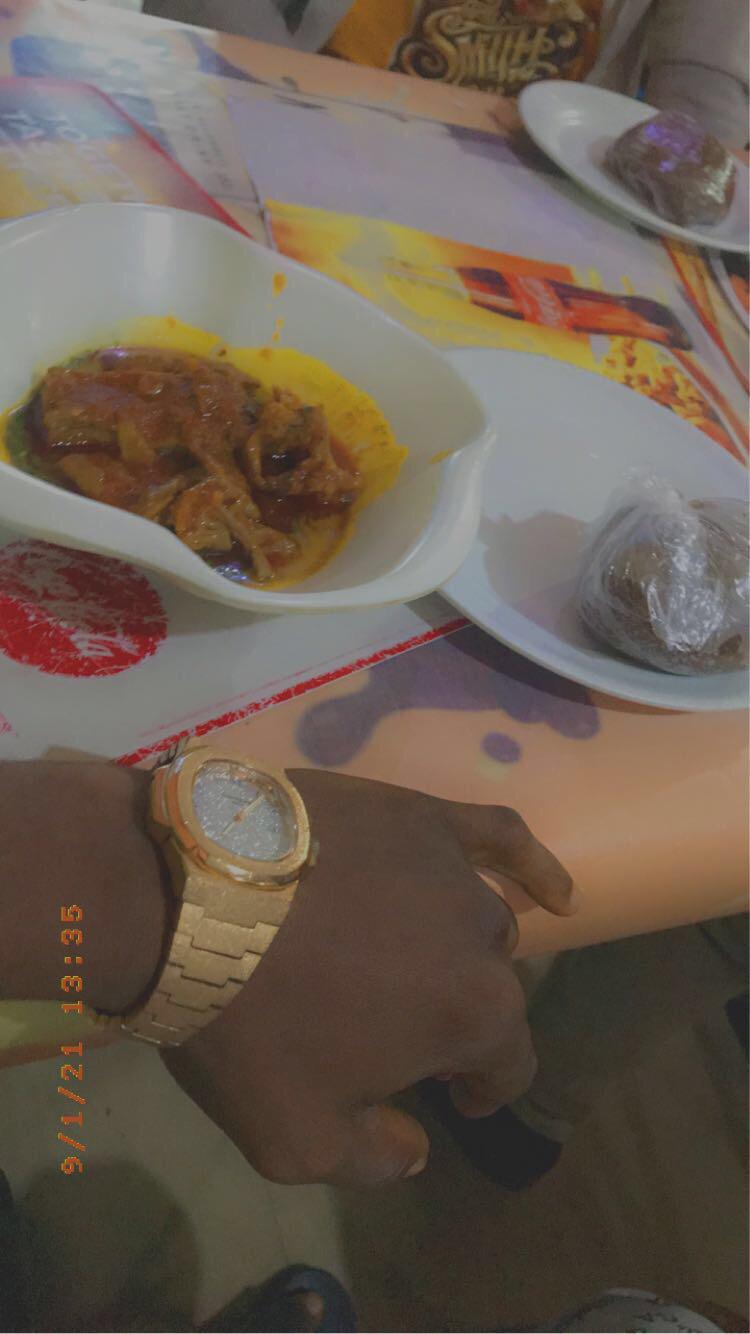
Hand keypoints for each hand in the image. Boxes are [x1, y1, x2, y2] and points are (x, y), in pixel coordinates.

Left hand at [163, 770, 575, 1186]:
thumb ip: (376, 1160)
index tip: (440, 1098)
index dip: (476, 1090)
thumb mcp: (296, 1140)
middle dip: (450, 1015)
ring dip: (450, 947)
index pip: (505, 1065)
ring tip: (398, 954)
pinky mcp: (415, 812)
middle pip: (487, 987)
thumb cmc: (247, 1022)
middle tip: (384, 1022)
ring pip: (477, 920)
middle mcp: (482, 934)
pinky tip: (554, 887)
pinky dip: (532, 861)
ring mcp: (450, 864)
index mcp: (474, 1013)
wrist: (185, 898)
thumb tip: (418, 1146)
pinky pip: (496, 832)